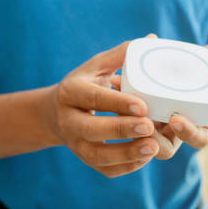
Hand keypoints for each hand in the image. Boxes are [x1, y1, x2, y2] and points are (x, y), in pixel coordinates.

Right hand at [50, 40, 158, 177]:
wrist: (55, 113)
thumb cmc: (84, 84)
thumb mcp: (96, 66)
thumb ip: (121, 55)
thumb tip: (152, 39)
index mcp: (71, 92)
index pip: (94, 98)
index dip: (118, 102)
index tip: (143, 105)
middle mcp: (68, 120)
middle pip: (92, 129)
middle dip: (121, 129)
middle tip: (149, 126)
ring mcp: (74, 143)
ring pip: (96, 155)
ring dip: (125, 154)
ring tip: (152, 148)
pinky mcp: (84, 159)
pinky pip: (104, 169)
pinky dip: (125, 167)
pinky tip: (145, 158)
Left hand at [110, 41, 207, 158]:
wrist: (198, 61)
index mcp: (202, 123)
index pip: (197, 139)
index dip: (187, 133)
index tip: (176, 118)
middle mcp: (177, 129)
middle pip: (162, 145)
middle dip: (150, 135)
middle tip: (140, 116)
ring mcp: (158, 121)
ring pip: (140, 133)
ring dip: (128, 120)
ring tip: (120, 99)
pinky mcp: (140, 109)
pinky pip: (127, 115)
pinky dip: (119, 102)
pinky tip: (112, 82)